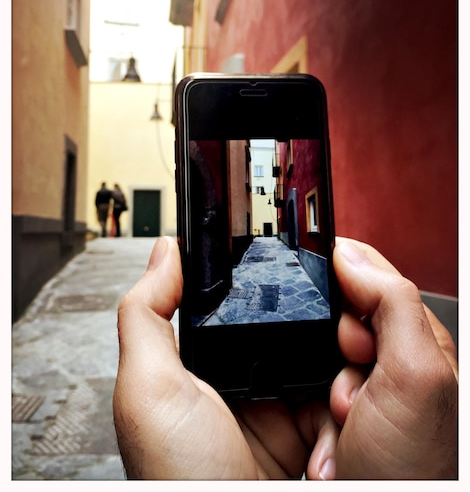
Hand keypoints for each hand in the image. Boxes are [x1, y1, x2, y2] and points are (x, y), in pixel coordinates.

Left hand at [113, 236, 339, 479]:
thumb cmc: (178, 480)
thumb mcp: (150, 391)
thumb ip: (147, 315)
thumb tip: (165, 251)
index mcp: (208, 362)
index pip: (246, 306)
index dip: (272, 287)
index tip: (298, 271)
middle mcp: (248, 380)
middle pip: (294, 330)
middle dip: (319, 327)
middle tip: (334, 330)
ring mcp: (284, 407)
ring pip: (327, 361)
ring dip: (339, 366)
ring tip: (335, 376)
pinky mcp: (312, 434)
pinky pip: (342, 400)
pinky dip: (348, 403)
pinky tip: (339, 410)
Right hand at [329, 238, 457, 478]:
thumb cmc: (414, 473)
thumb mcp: (415, 377)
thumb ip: (391, 304)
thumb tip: (350, 253)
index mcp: (415, 339)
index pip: (369, 279)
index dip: (346, 293)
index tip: (340, 328)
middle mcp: (388, 360)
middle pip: (333, 317)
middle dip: (331, 352)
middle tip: (349, 391)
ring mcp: (357, 389)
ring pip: (310, 354)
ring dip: (318, 390)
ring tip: (343, 425)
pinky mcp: (327, 413)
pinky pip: (296, 389)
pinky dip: (307, 416)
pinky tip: (331, 444)